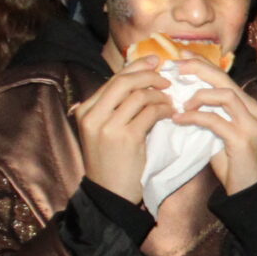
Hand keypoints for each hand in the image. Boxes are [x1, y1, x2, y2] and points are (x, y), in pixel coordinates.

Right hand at [73, 59, 178, 203]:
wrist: (109, 194)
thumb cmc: (111, 162)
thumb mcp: (103, 131)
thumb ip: (114, 107)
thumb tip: (138, 77)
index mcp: (85, 110)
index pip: (113, 79)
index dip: (135, 67)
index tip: (154, 62)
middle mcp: (93, 115)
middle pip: (124, 81)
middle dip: (149, 75)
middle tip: (167, 78)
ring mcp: (108, 126)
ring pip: (139, 95)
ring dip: (160, 95)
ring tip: (171, 100)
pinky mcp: (126, 138)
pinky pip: (150, 113)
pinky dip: (164, 109)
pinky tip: (171, 113)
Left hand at [166, 59, 256, 193]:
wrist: (248, 191)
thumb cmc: (232, 163)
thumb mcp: (219, 133)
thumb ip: (209, 115)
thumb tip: (181, 100)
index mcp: (248, 105)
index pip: (225, 76)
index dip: (203, 64)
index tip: (180, 57)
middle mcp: (253, 109)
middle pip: (225, 79)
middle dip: (199, 69)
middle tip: (176, 68)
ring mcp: (250, 123)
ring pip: (224, 95)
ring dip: (198, 96)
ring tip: (180, 104)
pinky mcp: (242, 139)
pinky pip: (215, 120)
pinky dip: (194, 117)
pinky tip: (179, 120)